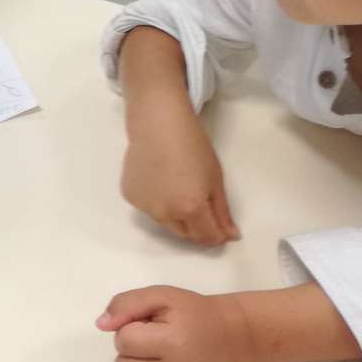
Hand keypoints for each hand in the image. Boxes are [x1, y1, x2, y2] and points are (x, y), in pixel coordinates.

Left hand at [97, 286, 248, 361]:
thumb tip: (101, 325)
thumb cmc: (194, 313)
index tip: (149, 324)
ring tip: (162, 353)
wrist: (233, 336)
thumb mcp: (161, 296)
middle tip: (153, 340)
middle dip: (131, 351)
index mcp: (170, 341)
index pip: (123, 341)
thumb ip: (127, 305)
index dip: (131, 329)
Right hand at [121, 118, 238, 245]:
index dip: (218, 235)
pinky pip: (149, 208)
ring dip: (177, 215)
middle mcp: (165, 214)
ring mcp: (144, 207)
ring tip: (178, 186)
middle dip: (198, 227)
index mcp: (190, 209)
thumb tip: (231, 235)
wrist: (158, 124)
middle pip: (186, 234)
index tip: (223, 227)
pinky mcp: (130, 197)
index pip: (207, 237)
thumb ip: (222, 212)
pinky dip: (157, 201)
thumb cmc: (193, 146)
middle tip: (202, 204)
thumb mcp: (215, 179)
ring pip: (166, 222)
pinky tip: (160, 179)